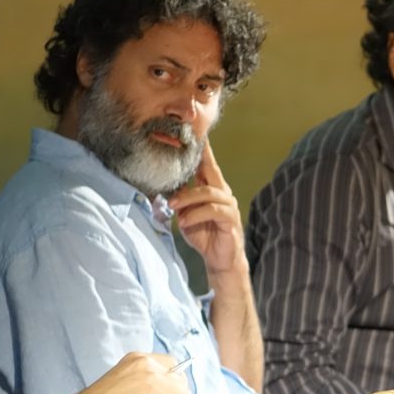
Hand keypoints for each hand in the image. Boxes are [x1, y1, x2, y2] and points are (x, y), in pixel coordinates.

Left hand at [169, 142, 246, 275]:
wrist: (219, 259)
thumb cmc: (203, 234)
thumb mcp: (185, 215)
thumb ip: (179, 201)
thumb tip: (164, 190)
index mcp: (212, 189)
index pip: (207, 165)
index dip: (202, 150)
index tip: (195, 134)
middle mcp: (223, 193)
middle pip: (210, 171)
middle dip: (197, 162)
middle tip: (177, 161)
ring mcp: (229, 205)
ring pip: (208, 192)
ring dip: (187, 198)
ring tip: (172, 205)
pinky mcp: (230, 218)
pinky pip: (212, 210)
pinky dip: (195, 214)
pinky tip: (183, 221)